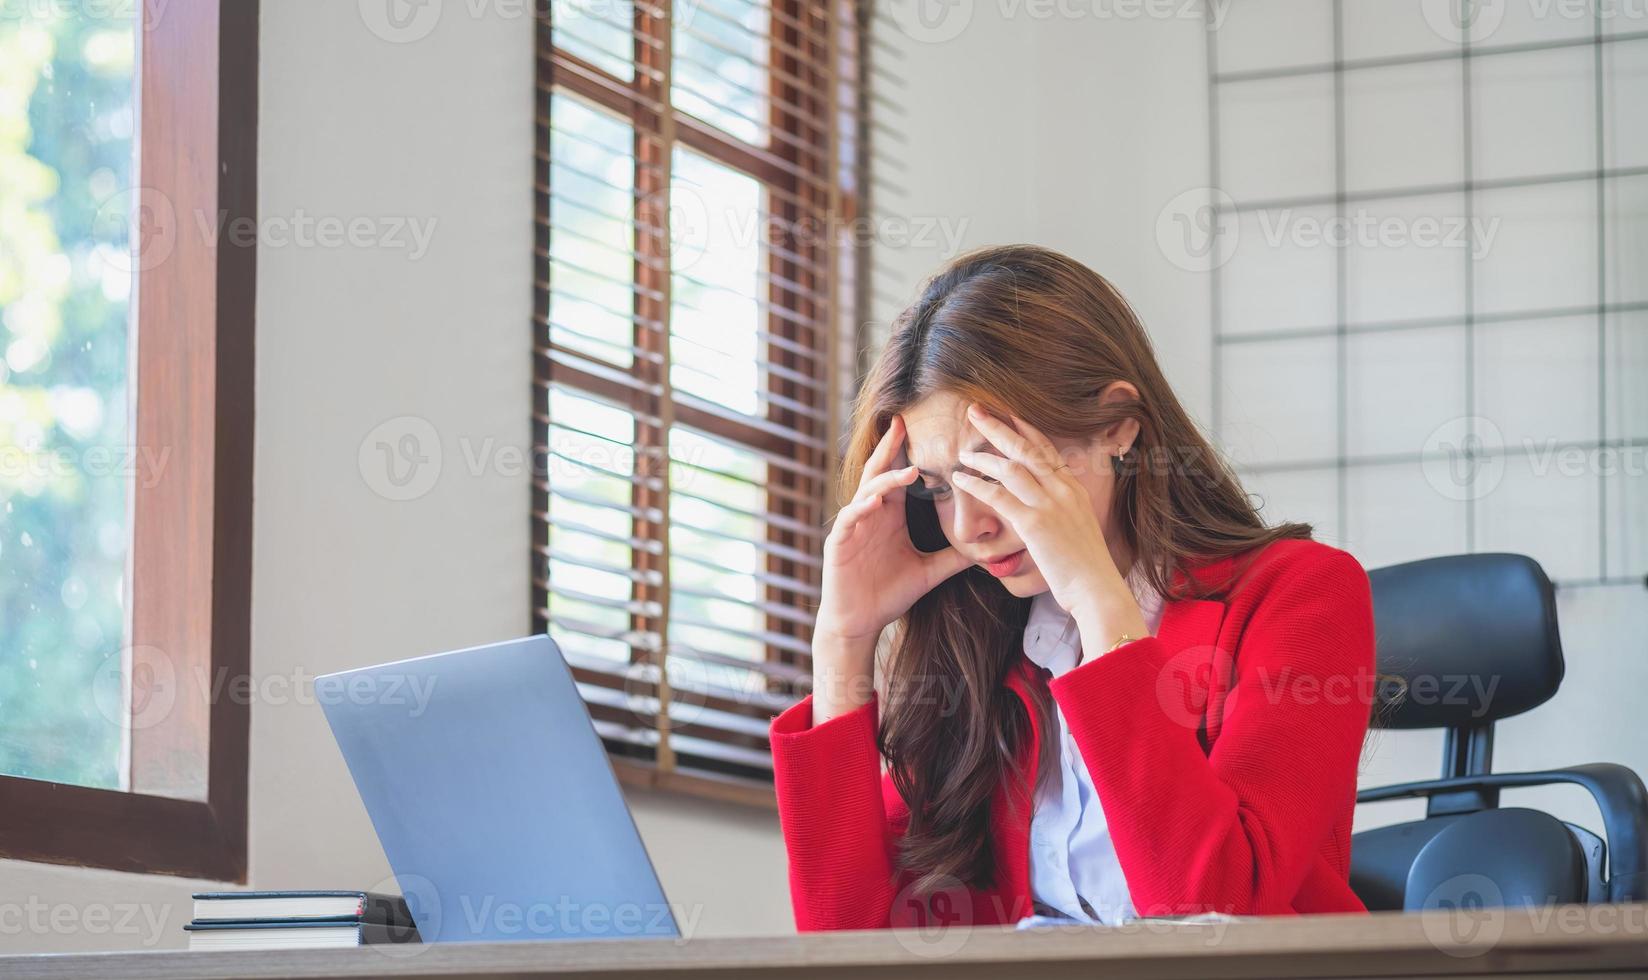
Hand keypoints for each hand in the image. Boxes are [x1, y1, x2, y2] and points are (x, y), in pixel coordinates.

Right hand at [812, 415, 973, 721]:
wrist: (859, 622)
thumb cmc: (888, 594)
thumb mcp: (929, 572)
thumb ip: (954, 557)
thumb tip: (988, 550)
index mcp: (890, 516)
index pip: (900, 476)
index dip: (909, 453)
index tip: (929, 431)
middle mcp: (870, 514)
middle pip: (879, 472)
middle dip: (890, 448)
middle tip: (902, 423)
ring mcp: (853, 526)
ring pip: (867, 492)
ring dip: (886, 480)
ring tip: (908, 471)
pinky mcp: (838, 543)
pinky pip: (850, 519)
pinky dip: (862, 508)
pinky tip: (876, 502)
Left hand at [952, 404, 1148, 650]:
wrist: (1097, 588)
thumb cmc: (1087, 568)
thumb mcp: (1080, 529)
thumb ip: (1062, 513)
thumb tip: (1047, 514)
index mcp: (1074, 489)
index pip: (1048, 449)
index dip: (1026, 429)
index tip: (1008, 414)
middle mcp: (1063, 490)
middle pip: (1026, 448)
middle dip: (998, 427)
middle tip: (975, 411)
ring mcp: (1049, 504)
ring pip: (1011, 468)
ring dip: (983, 456)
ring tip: (963, 452)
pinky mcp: (1034, 523)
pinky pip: (999, 496)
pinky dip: (977, 485)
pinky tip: (960, 480)